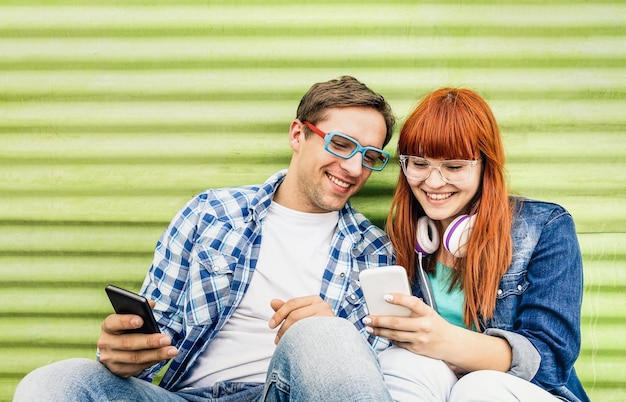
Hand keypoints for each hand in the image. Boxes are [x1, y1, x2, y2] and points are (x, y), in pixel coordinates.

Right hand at [96, 301, 177, 377]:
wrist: (114, 351)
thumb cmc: (127, 329)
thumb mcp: (129, 319)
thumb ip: (140, 310)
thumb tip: (152, 303)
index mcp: (108, 327)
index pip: (113, 323)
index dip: (126, 321)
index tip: (141, 320)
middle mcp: (106, 343)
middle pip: (128, 343)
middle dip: (149, 341)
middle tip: (167, 339)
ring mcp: (111, 359)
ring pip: (135, 358)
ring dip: (156, 354)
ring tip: (172, 350)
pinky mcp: (118, 371)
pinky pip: (138, 367)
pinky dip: (153, 361)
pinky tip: (164, 357)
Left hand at [268, 295, 334, 343]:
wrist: (336, 339)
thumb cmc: (316, 325)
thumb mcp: (302, 313)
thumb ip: (287, 309)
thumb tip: (272, 302)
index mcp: (314, 299)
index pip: (292, 304)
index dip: (279, 314)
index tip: (271, 325)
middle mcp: (322, 306)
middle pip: (296, 315)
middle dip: (283, 328)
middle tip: (278, 339)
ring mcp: (327, 318)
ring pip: (302, 326)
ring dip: (290, 336)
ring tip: (285, 344)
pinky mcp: (330, 330)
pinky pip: (311, 335)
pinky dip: (300, 341)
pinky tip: (295, 346)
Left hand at [365, 294, 512, 371]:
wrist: (452, 344)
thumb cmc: (436, 324)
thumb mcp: (428, 313)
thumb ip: (413, 309)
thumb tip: (388, 304)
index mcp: (428, 312)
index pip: (412, 303)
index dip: (399, 299)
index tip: (385, 296)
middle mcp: (424, 326)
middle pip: (397, 323)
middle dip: (379, 320)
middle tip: (366, 318)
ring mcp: (420, 339)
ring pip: (394, 335)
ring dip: (379, 331)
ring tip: (368, 328)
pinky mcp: (417, 349)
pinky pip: (399, 343)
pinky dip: (388, 339)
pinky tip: (380, 335)